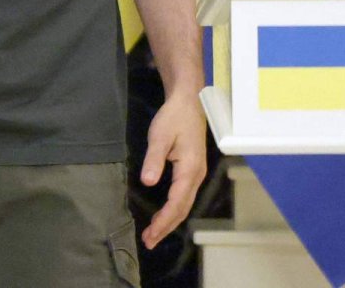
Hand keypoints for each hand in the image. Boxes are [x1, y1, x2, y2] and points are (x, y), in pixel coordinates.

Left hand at [139, 92, 207, 249]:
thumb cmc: (174, 117)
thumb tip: (148, 182)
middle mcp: (197, 176)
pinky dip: (173, 209)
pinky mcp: (192, 170)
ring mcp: (196, 174)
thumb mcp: (160, 136)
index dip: (163, 220)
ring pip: (184, 204)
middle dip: (166, 227)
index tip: (150, 233)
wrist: (189, 102)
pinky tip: (163, 214)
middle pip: (182, 209)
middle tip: (148, 241)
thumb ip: (154, 159)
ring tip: (153, 234)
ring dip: (169, 220)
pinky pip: (184, 196)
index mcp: (190, 169)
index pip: (176, 202)